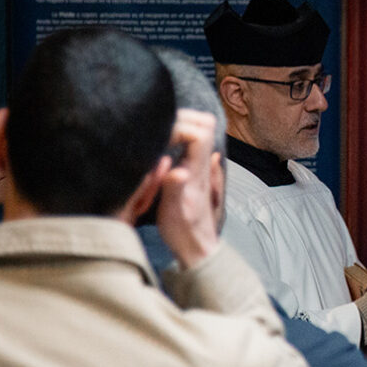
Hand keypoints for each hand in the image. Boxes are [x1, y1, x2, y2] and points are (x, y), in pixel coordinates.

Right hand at [156, 110, 219, 268]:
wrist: (198, 249)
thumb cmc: (185, 232)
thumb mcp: (174, 212)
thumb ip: (175, 188)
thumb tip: (179, 170)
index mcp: (197, 171)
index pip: (201, 132)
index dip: (182, 123)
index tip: (162, 130)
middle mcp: (204, 166)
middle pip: (205, 125)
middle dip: (184, 117)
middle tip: (161, 123)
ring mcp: (202, 169)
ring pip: (202, 133)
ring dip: (184, 124)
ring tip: (161, 129)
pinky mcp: (195, 174)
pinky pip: (195, 145)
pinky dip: (183, 136)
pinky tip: (169, 142)